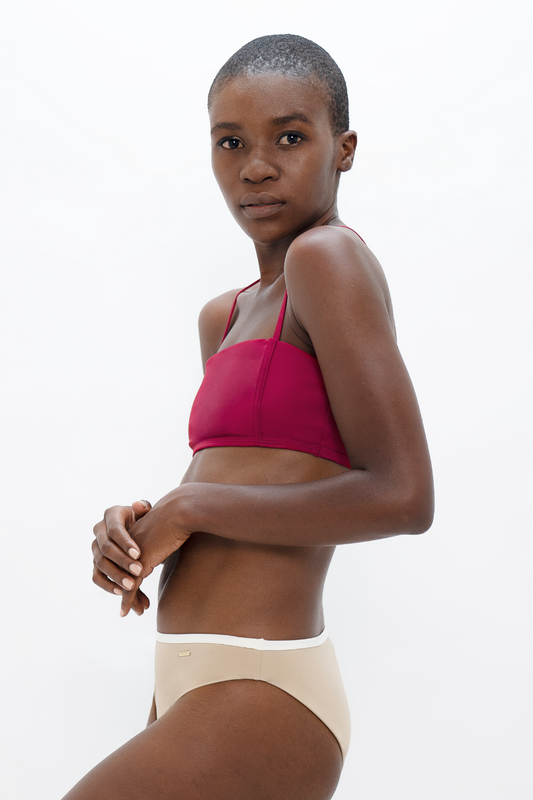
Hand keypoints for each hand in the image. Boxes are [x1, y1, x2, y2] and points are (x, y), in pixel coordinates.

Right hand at [92, 500, 151, 615]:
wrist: (142, 529)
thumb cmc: (146, 519)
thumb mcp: (146, 512)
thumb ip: (144, 509)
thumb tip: (140, 505)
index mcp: (111, 514)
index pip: (114, 529)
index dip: (125, 542)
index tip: (139, 554)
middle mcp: (99, 530)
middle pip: (106, 549)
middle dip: (122, 562)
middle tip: (139, 572)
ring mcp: (96, 548)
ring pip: (100, 565)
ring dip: (116, 577)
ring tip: (132, 587)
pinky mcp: (96, 563)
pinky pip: (97, 577)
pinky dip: (108, 586)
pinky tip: (122, 593)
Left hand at [118, 489, 193, 616]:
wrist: (179, 513)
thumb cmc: (177, 520)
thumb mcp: (162, 534)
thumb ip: (156, 545)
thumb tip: (160, 555)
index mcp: (128, 538)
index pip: (120, 564)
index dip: (126, 580)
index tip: (137, 593)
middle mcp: (123, 547)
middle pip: (118, 575)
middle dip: (127, 593)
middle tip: (136, 608)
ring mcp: (128, 555)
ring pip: (122, 583)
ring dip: (129, 599)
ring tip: (137, 611)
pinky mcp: (136, 563)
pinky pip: (128, 587)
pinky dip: (127, 600)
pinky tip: (127, 612)